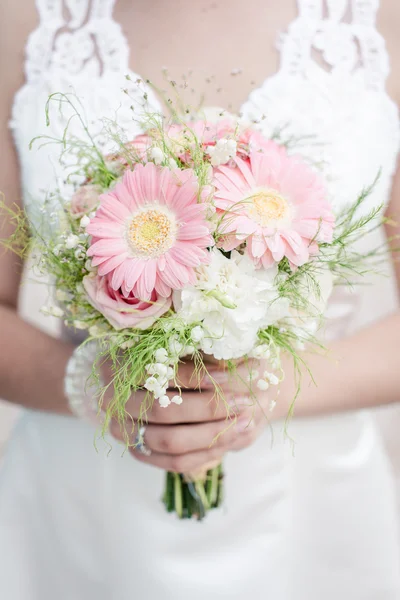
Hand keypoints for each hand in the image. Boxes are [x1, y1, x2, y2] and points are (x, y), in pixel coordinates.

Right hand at [106, 360, 274, 472]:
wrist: (150, 379)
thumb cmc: (170, 354)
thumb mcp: (180, 345)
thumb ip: (200, 351)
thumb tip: (239, 360)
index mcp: (115, 367)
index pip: (158, 375)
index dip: (195, 376)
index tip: (229, 373)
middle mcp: (112, 403)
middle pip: (164, 412)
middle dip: (209, 408)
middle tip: (244, 401)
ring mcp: (123, 431)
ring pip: (171, 442)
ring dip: (213, 434)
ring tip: (245, 421)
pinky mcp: (139, 452)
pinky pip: (175, 462)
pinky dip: (206, 452)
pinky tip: (231, 438)